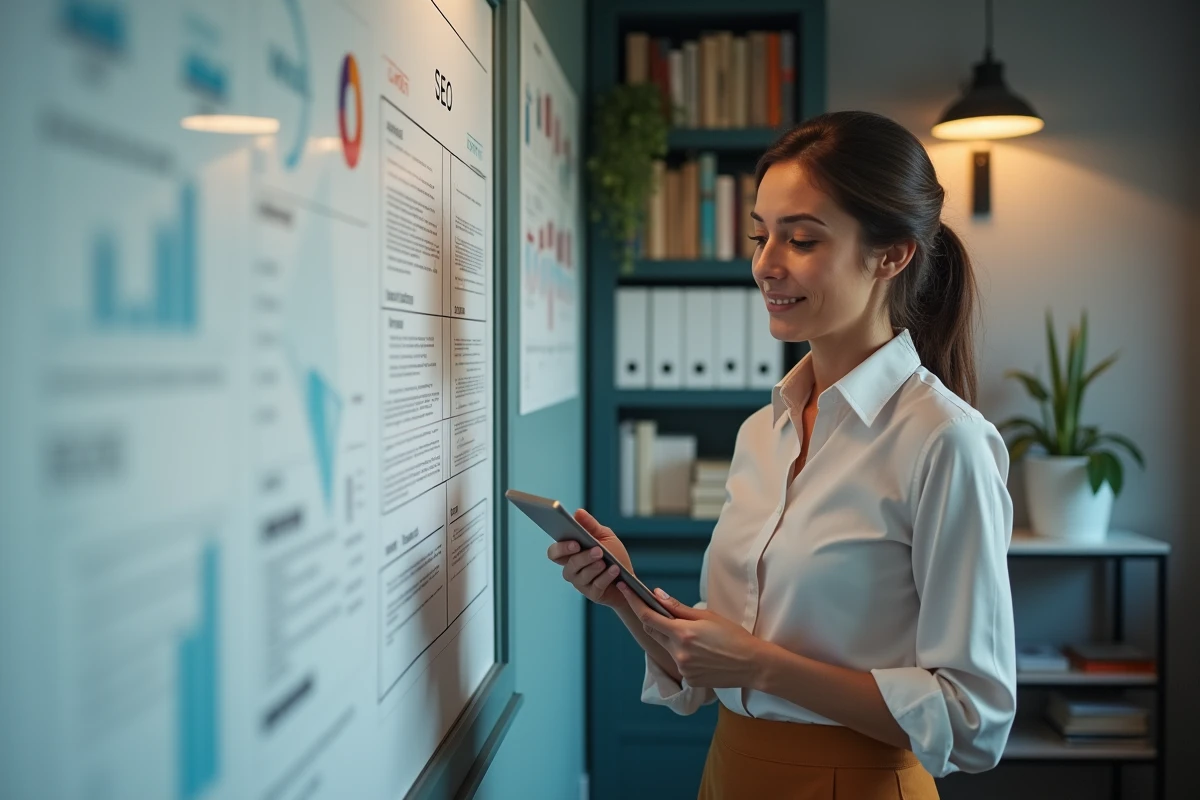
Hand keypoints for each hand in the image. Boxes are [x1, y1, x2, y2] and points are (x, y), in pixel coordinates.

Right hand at [546, 508, 632, 608]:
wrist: (630, 579)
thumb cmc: (614, 555)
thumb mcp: (605, 537)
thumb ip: (591, 526)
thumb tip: (578, 512)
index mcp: (570, 554)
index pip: (554, 553)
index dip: (561, 548)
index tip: (574, 542)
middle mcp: (572, 570)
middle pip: (568, 566)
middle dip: (582, 558)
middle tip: (597, 550)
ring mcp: (581, 584)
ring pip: (581, 576)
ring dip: (595, 567)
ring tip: (605, 560)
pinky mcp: (592, 594)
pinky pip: (596, 586)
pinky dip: (606, 576)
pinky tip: (615, 570)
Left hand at [617, 583, 766, 689]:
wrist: (752, 664)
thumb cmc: (733, 637)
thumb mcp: (708, 616)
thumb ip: (678, 608)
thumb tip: (657, 595)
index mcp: (683, 634)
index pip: (649, 617)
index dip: (634, 602)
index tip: (624, 590)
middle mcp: (679, 653)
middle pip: (654, 632)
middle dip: (655, 621)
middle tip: (665, 613)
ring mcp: (683, 669)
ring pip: (667, 648)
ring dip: (673, 640)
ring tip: (698, 638)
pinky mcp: (689, 681)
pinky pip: (678, 663)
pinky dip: (684, 655)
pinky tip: (703, 653)